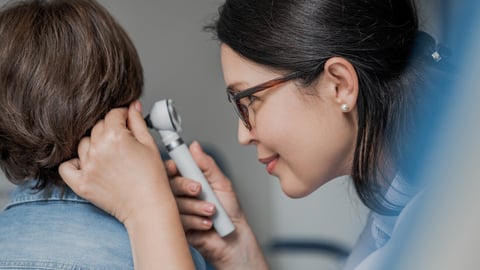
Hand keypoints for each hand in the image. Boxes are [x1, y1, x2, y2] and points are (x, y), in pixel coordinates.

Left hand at [59, 101, 170, 223]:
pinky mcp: (81, 183)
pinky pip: (66, 167)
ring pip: (84, 144)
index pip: (113, 114)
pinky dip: (74, 164)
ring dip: (95, 145)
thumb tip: (132, 106)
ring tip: (110, 155)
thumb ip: (138, 122)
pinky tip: (89, 165)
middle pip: (97, 127)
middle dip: (110, 129)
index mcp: (116, 137)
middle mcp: (98, 150)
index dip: (122, 115)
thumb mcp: (149, 144)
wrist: (148, 207)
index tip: (126, 120)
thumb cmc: (153, 179)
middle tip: (123, 141)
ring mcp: (87, 167)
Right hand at [168, 142, 268, 268]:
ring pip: (174, 202)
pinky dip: (196, 220)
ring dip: (196, 206)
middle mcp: (180, 194)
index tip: (174, 167)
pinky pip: (178, 220)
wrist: (233, 238)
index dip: (170, 166)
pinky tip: (207, 223)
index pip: (171, 168)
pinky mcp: (177, 227)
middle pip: (169, 184)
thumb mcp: (222, 183)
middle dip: (185, 185)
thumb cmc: (229, 210)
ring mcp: (177, 210)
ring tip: (212, 210)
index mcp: (189, 179)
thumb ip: (207, 165)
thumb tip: (195, 146)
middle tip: (199, 189)